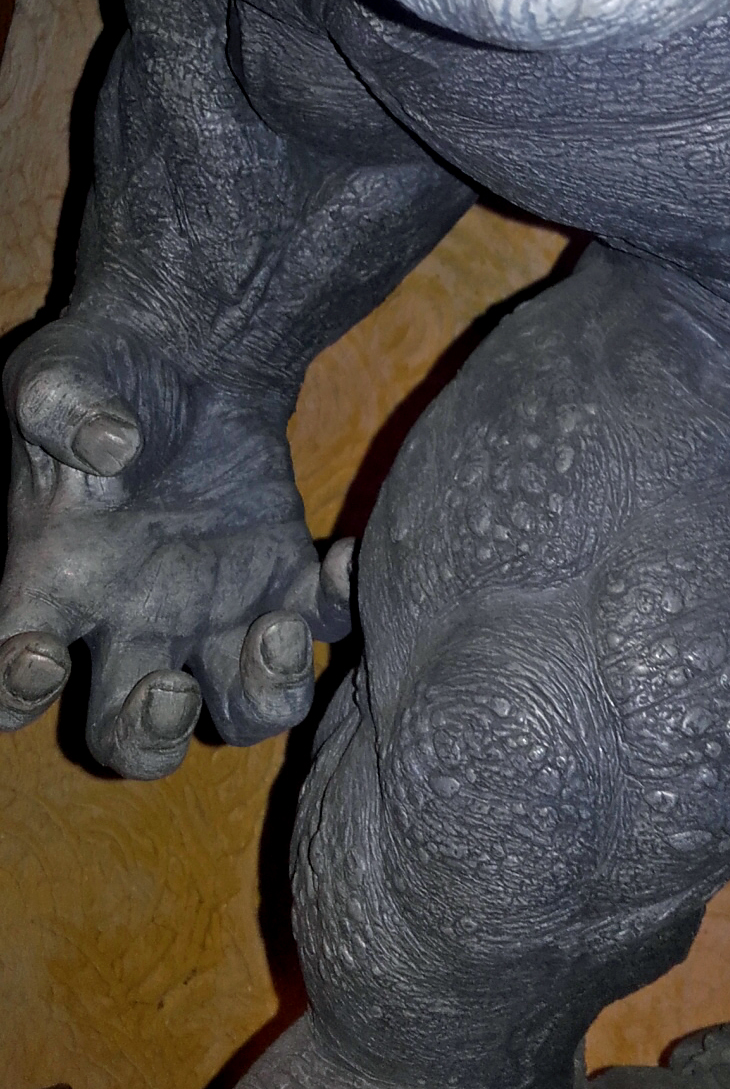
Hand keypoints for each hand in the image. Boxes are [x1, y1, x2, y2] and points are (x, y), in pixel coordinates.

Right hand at [1, 316, 352, 777]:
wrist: (186, 352)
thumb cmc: (101, 372)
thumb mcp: (61, 372)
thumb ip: (62, 406)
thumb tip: (110, 447)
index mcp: (55, 587)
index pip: (11, 680)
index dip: (14, 695)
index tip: (42, 657)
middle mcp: (131, 622)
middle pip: (128, 736)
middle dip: (149, 736)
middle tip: (170, 688)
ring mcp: (214, 612)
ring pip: (239, 711)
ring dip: (263, 696)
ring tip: (277, 630)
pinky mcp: (283, 579)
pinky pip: (323, 625)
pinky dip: (338, 606)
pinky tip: (337, 557)